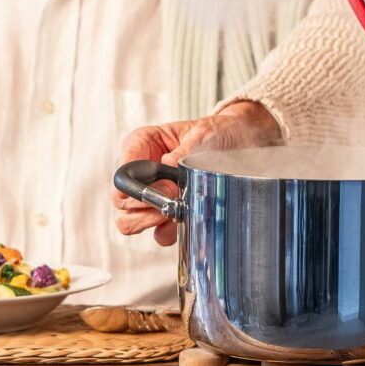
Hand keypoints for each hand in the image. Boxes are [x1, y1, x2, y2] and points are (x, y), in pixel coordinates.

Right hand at [113, 100, 282, 246]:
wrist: (242, 142)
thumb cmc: (218, 131)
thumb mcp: (204, 134)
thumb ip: (183, 152)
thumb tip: (167, 168)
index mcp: (141, 144)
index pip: (122, 173)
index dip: (139, 187)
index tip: (168, 188)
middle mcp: (141, 171)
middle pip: (122, 202)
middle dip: (147, 207)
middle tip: (176, 201)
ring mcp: (151, 194)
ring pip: (131, 222)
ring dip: (154, 222)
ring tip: (181, 211)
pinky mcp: (166, 213)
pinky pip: (157, 234)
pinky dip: (170, 232)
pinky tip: (188, 219)